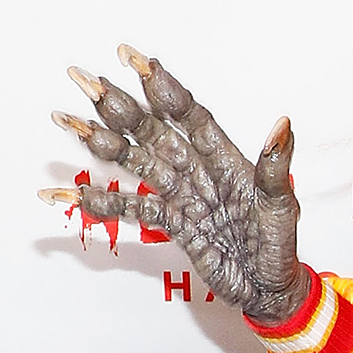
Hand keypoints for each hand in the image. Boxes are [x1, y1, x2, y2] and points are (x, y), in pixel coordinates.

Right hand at [42, 47, 309, 323]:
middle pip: (153, 132)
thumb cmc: (280, 249)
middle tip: (84, 80)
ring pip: (137, 163)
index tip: (137, 61)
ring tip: (68, 123)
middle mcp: (199, 172)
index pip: (190, 117)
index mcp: (227, 161)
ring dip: (103, 144)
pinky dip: (103, 202)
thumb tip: (283, 125)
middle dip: (119, 107)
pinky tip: (71, 194)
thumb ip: (275, 168)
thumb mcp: (281, 208)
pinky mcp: (172, 223)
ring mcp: (183, 196)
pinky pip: (133, 208)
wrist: (269, 291)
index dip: (164, 90)